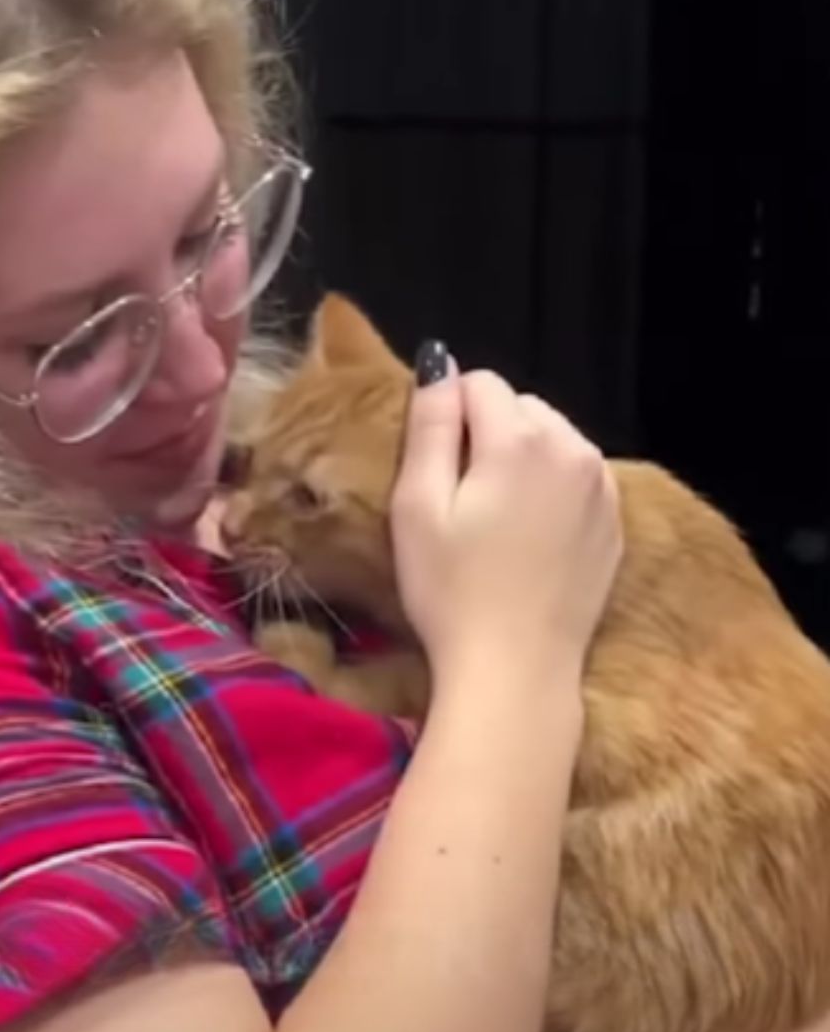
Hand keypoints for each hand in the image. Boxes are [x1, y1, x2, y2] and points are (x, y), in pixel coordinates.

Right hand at [391, 365, 621, 682]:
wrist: (516, 669)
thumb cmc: (450, 590)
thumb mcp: (417, 506)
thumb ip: (429, 426)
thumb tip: (439, 363)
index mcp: (519, 439)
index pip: (478, 383)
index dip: (446, 417)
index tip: (434, 470)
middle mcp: (573, 449)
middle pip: (520, 406)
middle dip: (487, 432)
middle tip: (461, 498)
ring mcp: (603, 487)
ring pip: (552, 438)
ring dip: (521, 457)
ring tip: (495, 517)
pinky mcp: (615, 522)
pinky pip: (578, 476)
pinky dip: (552, 487)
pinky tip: (529, 535)